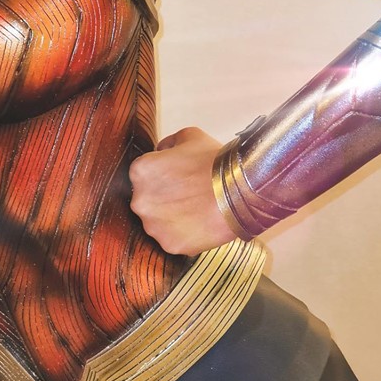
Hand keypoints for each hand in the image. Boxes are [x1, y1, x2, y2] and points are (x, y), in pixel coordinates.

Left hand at [129, 127, 236, 255]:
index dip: (161, 174)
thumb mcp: (188, 136)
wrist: (240, 191)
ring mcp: (154, 226)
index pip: (143, 174)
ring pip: (157, 221)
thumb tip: (162, 151)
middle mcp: (140, 200)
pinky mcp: (170, 245)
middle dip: (163, 197)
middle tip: (186, 194)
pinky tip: (198, 223)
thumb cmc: (214, 162)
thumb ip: (168, 143)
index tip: (176, 176)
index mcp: (140, 171)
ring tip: (194, 209)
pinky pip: (172, 239)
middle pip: (147, 199)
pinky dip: (183, 234)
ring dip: (170, 217)